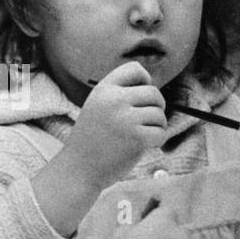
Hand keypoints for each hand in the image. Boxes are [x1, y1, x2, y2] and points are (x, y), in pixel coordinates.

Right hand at [62, 62, 167, 189]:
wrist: (78, 169)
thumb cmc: (93, 140)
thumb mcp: (98, 107)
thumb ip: (120, 95)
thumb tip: (153, 89)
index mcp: (103, 89)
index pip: (135, 69)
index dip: (144, 80)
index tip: (139, 98)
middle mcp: (114, 100)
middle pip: (154, 92)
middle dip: (156, 107)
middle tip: (146, 121)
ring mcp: (125, 119)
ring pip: (159, 114)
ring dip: (156, 126)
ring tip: (140, 135)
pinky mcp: (136, 138)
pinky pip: (161, 133)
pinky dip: (156, 141)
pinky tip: (143, 146)